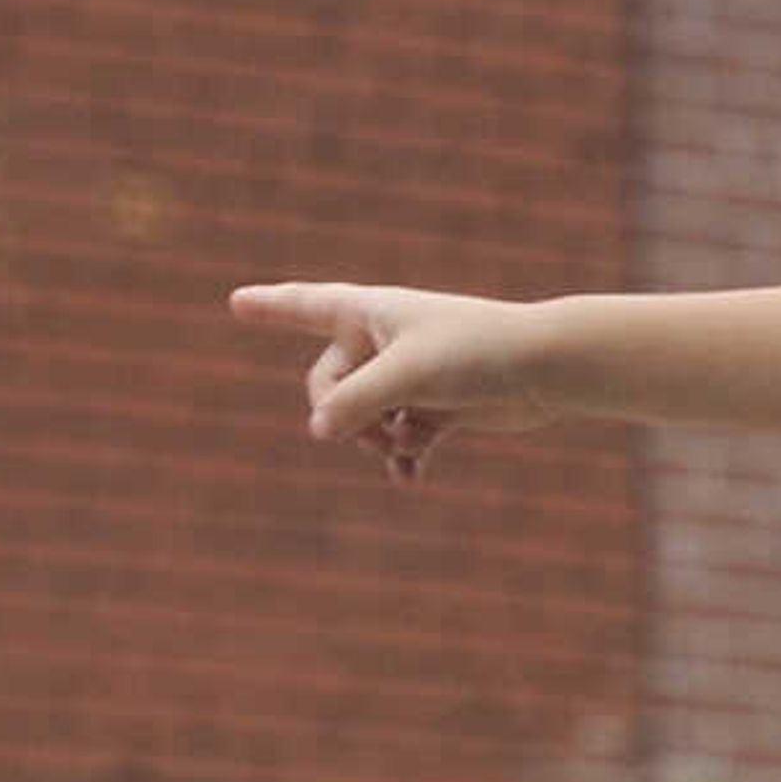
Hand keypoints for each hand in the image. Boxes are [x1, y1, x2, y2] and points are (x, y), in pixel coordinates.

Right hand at [226, 280, 552, 482]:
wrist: (545, 370)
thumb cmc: (475, 352)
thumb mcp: (405, 375)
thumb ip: (355, 402)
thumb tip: (318, 429)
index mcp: (369, 310)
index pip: (305, 305)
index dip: (270, 306)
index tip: (236, 301)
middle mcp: (383, 339)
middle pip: (327, 384)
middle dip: (344, 414)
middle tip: (377, 429)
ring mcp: (409, 375)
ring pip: (363, 418)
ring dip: (376, 439)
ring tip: (407, 445)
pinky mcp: (437, 407)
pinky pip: (400, 439)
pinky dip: (403, 457)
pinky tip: (410, 480)